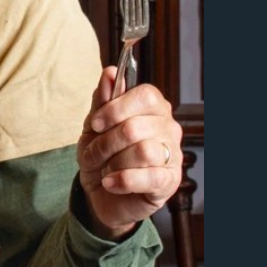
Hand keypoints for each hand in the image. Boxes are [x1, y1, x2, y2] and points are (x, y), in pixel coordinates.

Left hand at [75, 66, 182, 238]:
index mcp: (153, 108)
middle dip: (105, 142)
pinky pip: (148, 177)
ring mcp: (173, 155)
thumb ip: (102, 100)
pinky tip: (110, 183)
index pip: (146, 95)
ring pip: (143, 151)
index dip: (115, 108)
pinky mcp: (169, 182)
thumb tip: (109, 72)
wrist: (101, 194)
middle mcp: (169, 128)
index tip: (96, 123)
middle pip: (136, 126)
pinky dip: (121, 181)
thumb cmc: (101, 156)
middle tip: (94, 153)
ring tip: (105, 169)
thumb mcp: (94, 127)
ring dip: (113, 162)